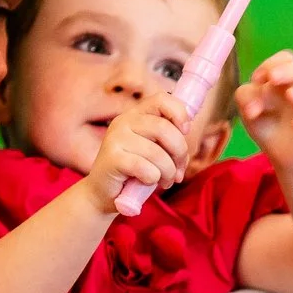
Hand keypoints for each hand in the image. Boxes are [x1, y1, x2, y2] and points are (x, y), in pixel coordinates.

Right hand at [79, 87, 192, 209]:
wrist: (104, 192)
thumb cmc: (135, 172)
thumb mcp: (154, 149)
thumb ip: (168, 138)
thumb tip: (187, 128)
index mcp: (135, 115)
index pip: (162, 99)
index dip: (180, 113)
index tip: (186, 131)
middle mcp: (123, 122)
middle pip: (165, 129)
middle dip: (180, 154)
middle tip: (178, 172)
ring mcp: (115, 138)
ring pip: (158, 153)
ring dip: (168, 172)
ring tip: (165, 181)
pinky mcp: (112, 158)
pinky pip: (146, 168)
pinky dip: (153, 179)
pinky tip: (147, 182)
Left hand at [237, 51, 292, 173]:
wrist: (281, 154)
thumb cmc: (267, 123)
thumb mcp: (249, 108)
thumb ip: (246, 97)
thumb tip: (253, 107)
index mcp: (286, 79)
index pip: (286, 59)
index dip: (272, 64)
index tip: (257, 79)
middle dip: (290, 71)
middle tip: (273, 78)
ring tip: (290, 96)